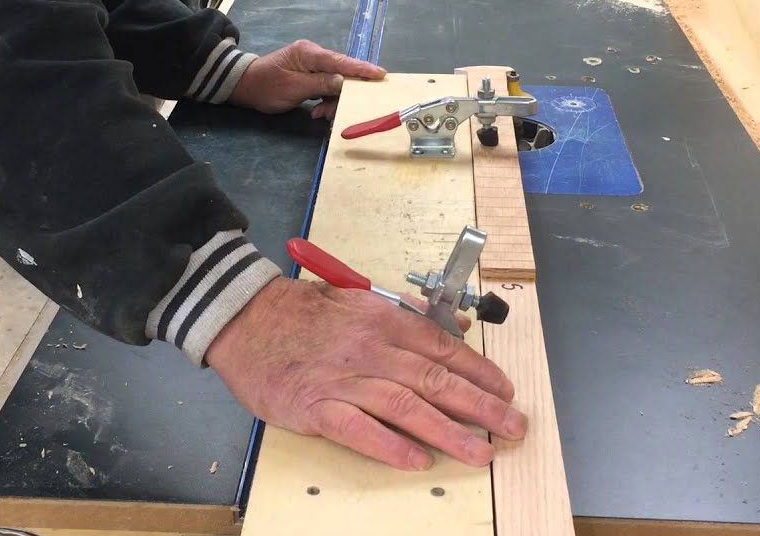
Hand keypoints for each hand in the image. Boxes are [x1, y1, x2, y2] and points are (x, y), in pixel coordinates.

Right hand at [206, 277, 527, 469]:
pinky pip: (358, 429)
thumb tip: (456, 327)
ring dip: (449, 432)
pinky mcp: (315, 406)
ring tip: (481, 453)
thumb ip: (408, 316)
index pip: (444, 349)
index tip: (506, 392)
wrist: (246, 319)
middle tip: (513, 428)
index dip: (481, 373)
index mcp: (384, 320)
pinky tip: (417, 460)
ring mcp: (343, 379)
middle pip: (436, 380)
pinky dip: (389, 445)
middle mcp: (371, 349)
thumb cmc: (304, 313)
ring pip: (406, 407)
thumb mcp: (360, 300)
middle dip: (481, 407)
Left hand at [228, 40, 386, 119]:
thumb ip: (321, 84)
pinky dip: (324, 99)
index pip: (341, 61)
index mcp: (309, 53)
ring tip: (320, 114)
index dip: (362, 69)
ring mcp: (311, 63)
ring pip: (334, 82)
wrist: (244, 86)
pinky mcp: (309, 73)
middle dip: (342, 93)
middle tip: (334, 112)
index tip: (380, 74)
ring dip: (331, 100)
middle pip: (341, 72)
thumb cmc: (266, 86)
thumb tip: (344, 82)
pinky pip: (325, 85)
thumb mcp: (294, 88)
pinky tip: (317, 110)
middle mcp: (313, 55)